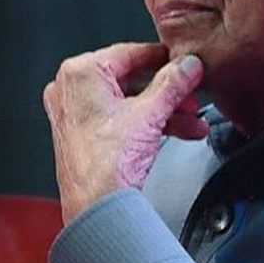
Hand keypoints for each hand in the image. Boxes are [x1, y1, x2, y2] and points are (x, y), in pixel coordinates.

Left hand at [42, 43, 207, 223]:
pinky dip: (147, 125)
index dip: (165, 59)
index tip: (186, 63)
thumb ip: (173, 84)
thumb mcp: (150, 114)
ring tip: (191, 121)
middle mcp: (71, 90)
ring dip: (164, 111)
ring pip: (129, 102)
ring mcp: (75, 113)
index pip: (131, 53)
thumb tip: (187, 66)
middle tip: (192, 96)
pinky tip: (176, 132)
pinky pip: (120, 119)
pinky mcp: (83, 135)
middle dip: (169, 93)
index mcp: (80, 73)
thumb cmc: (105, 165)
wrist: (96, 209)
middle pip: (132, 80)